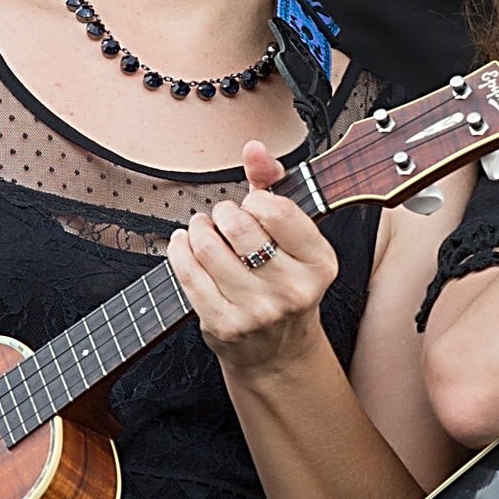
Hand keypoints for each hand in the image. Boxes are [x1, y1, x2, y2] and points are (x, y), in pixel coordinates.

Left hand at [171, 140, 338, 375]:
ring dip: (197, 229)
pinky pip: (187, 274)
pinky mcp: (224, 325)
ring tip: (202, 229)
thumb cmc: (283, 281)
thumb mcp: (293, 236)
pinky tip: (185, 244)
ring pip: (208, 248)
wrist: (276, 351)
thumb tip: (254, 147)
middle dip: (223, 213)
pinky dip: (179, 250)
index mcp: (319, 262)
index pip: (275, 210)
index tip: (252, 206)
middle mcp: (293, 289)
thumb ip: (274, 184)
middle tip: (223, 218)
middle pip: (238, 227)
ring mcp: (257, 311)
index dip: (254, 200)